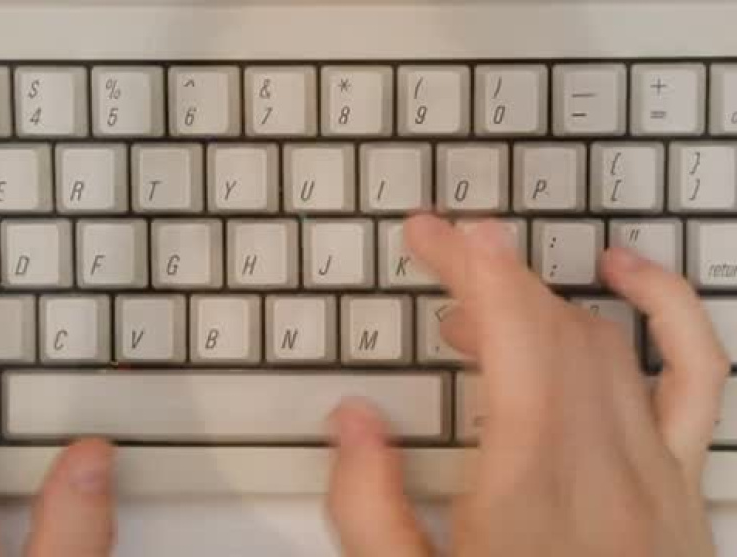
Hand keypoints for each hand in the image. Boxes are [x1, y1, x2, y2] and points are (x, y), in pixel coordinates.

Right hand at [326, 215, 726, 556]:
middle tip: (434, 252)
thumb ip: (368, 510)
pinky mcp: (686, 485)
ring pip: (606, 339)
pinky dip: (667, 308)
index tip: (435, 233)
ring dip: (541, 298)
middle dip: (489, 269)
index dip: (475, 266)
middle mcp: (605, 467)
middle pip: (553, 324)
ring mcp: (660, 473)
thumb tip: (352, 420)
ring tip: (479, 299)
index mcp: (531, 489)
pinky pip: (696, 371)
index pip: (515, 335)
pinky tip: (627, 278)